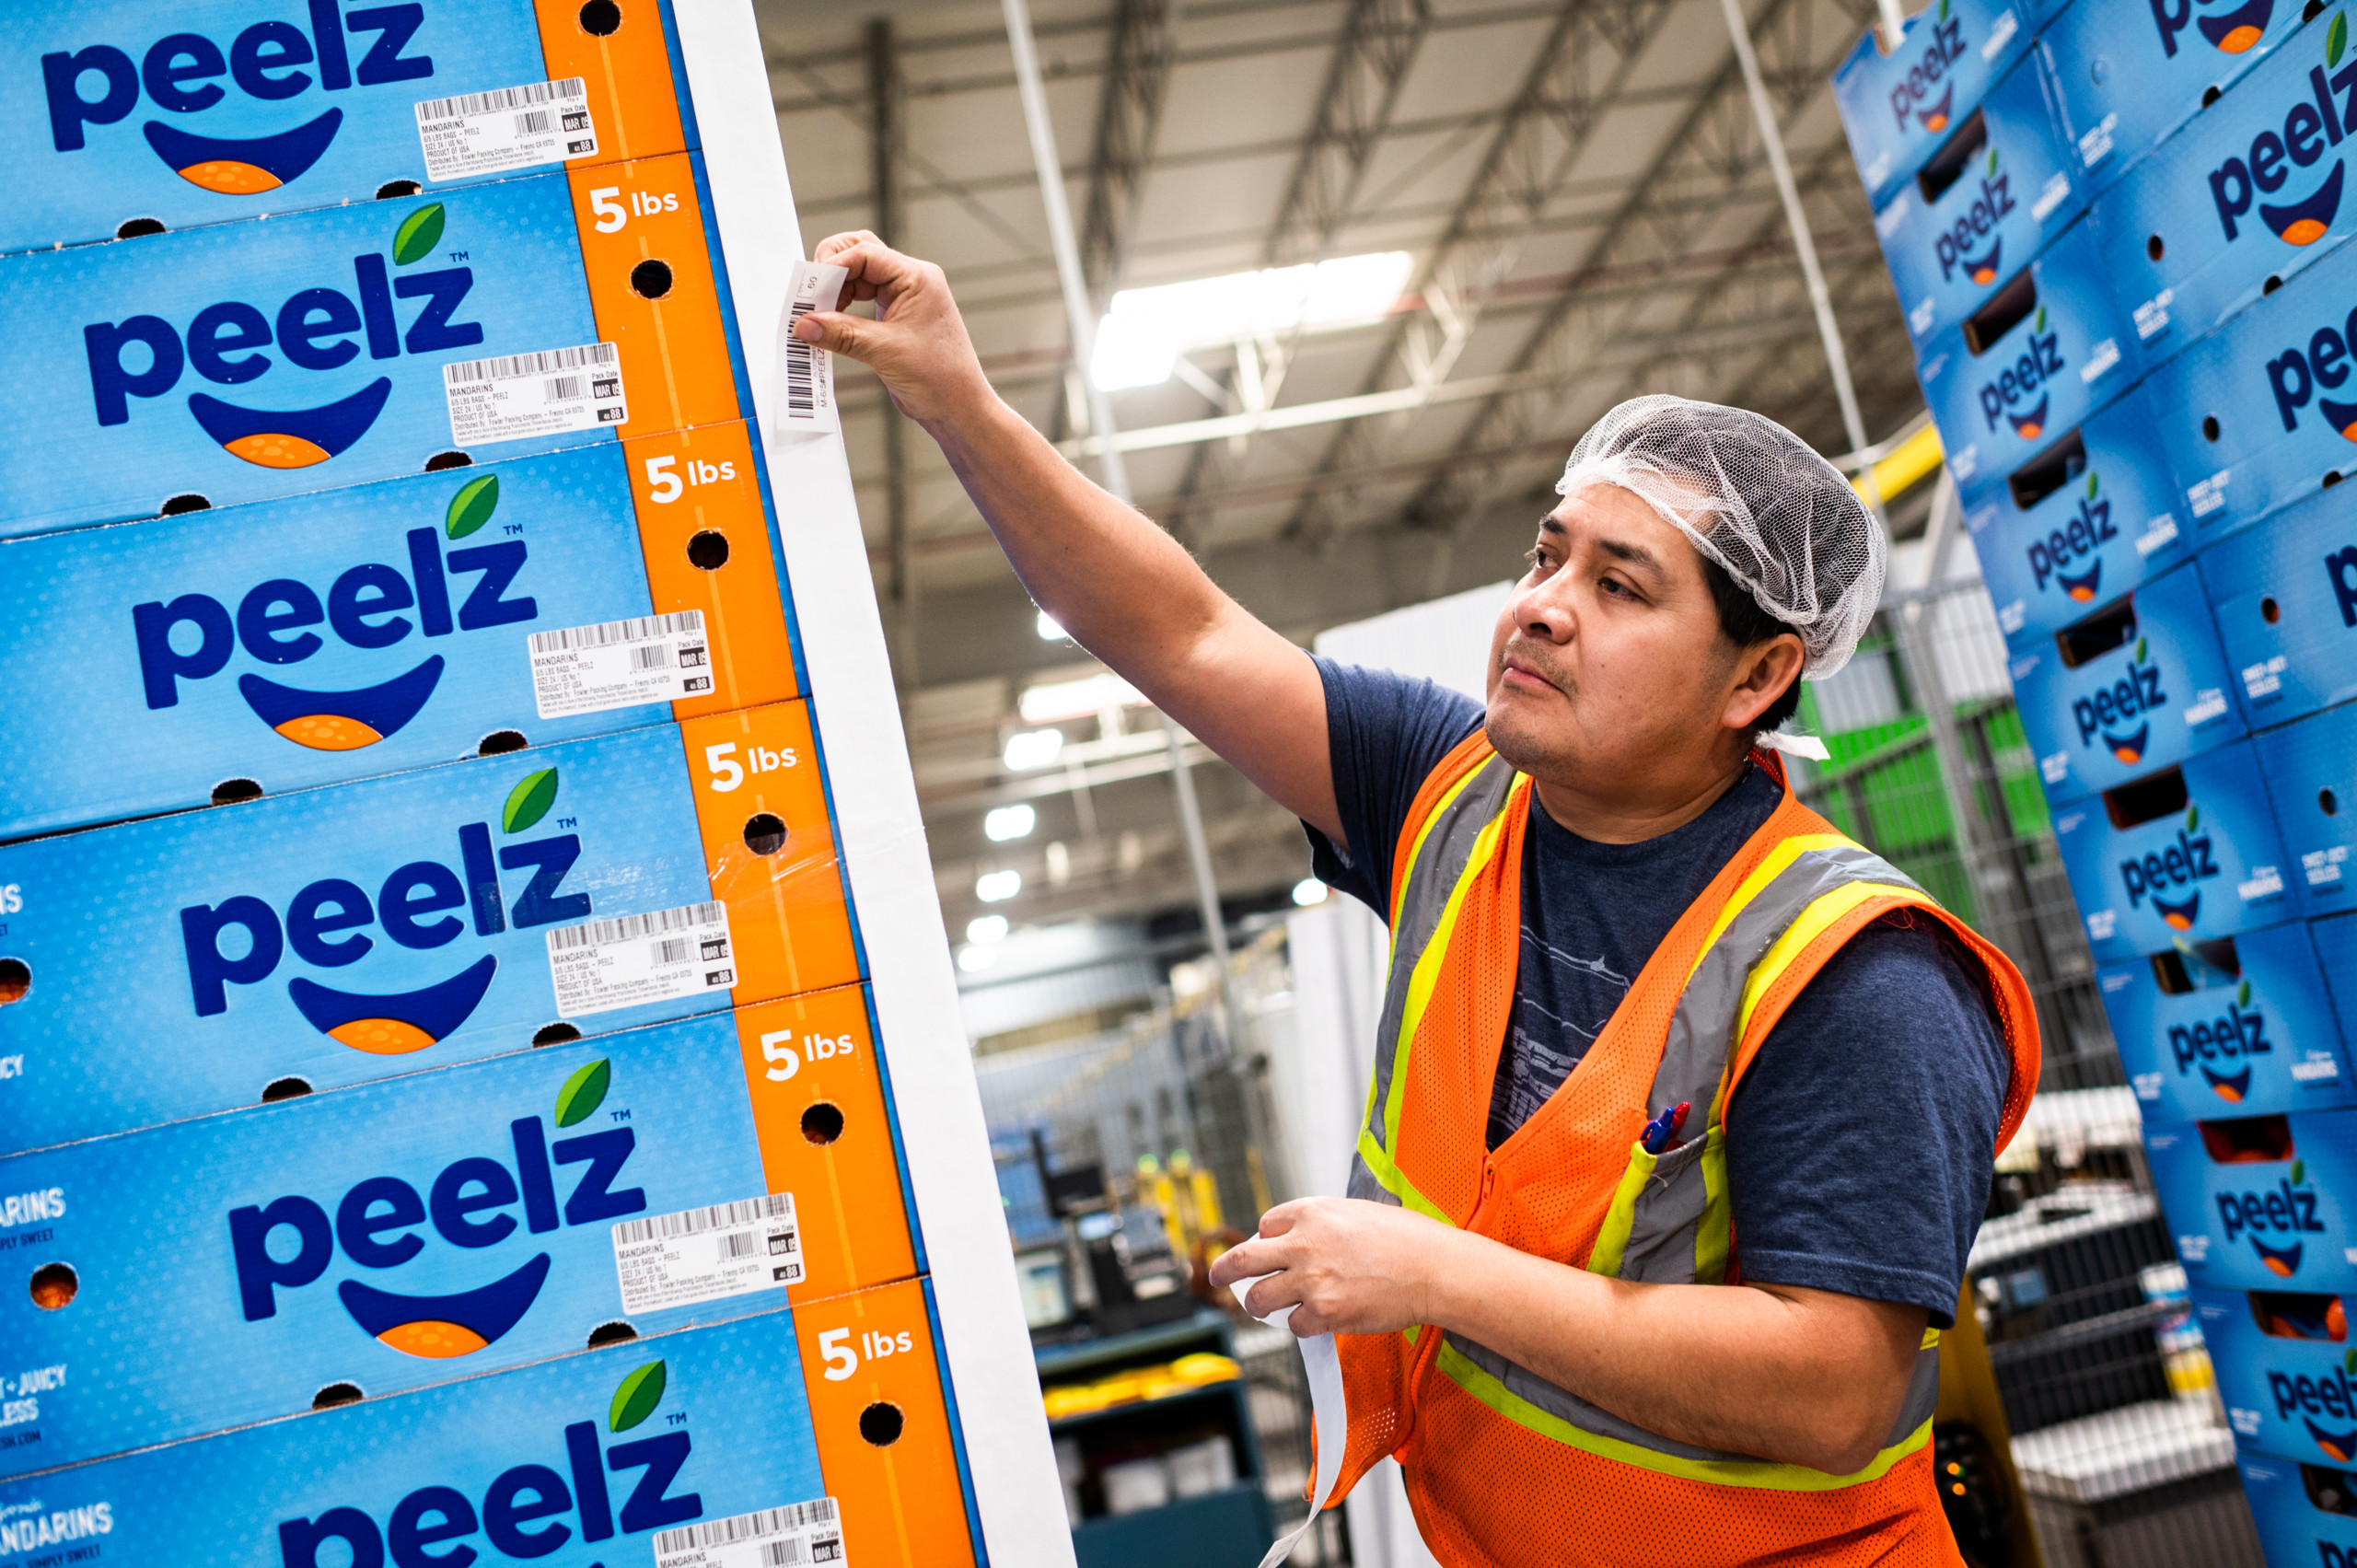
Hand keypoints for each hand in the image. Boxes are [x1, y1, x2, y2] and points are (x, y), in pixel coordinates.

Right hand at [792, 232, 996, 429]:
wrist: (959, 409)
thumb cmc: (942, 379)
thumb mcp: (885, 352)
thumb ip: (841, 334)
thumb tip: (805, 324)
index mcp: (917, 278)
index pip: (865, 253)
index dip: (833, 267)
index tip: (810, 290)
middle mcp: (911, 281)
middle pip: (860, 253)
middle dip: (831, 271)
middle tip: (810, 297)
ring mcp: (902, 298)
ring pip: (858, 276)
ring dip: (834, 292)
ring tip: (816, 316)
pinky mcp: (893, 317)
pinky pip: (860, 300)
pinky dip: (841, 310)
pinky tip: (828, 326)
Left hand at [1207, 1197, 1457, 1336]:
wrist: (1434, 1268)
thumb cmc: (1404, 1239)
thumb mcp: (1354, 1213)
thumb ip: (1320, 1225)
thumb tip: (1295, 1244)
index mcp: (1310, 1211)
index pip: (1265, 1227)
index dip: (1268, 1241)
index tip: (1269, 1251)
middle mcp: (1303, 1242)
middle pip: (1242, 1259)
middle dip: (1224, 1270)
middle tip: (1217, 1276)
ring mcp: (1310, 1279)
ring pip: (1260, 1299)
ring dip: (1261, 1306)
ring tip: (1269, 1309)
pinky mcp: (1323, 1312)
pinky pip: (1294, 1325)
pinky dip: (1303, 1325)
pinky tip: (1320, 1318)